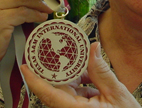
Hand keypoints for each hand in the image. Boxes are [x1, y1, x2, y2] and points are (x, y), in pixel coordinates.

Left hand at [21, 42, 140, 107]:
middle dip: (56, 68)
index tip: (25, 66)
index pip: (49, 95)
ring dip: (74, 74)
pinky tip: (91, 74)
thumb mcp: (116, 92)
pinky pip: (76, 93)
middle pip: (57, 88)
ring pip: (67, 89)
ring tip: (80, 57)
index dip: (35, 80)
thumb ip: (101, 70)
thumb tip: (93, 47)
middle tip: (54, 49)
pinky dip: (82, 82)